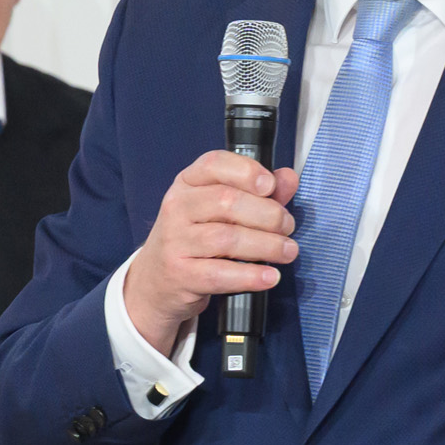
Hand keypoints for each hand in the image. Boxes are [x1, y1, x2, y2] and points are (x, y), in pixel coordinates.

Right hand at [123, 153, 299, 355]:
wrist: (156, 281)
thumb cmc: (195, 238)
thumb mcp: (220, 210)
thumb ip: (258, 193)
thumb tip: (288, 178)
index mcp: (188, 183)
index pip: (214, 164)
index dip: (246, 171)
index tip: (271, 185)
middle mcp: (177, 207)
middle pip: (226, 201)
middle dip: (267, 214)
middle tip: (288, 226)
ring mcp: (175, 241)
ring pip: (226, 238)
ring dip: (267, 245)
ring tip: (288, 251)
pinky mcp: (180, 274)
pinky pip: (219, 274)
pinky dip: (250, 276)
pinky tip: (270, 277)